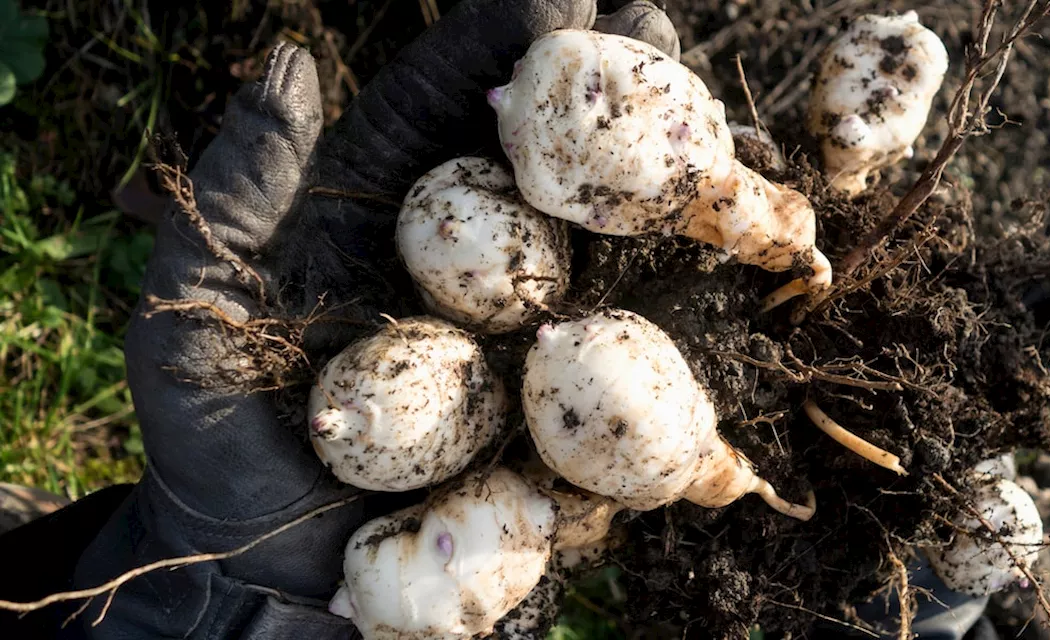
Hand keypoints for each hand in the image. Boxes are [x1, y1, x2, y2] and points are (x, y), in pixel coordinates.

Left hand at [67, 2, 678, 637]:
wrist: (270, 577)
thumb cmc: (216, 443)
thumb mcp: (195, 308)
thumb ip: (243, 188)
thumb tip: (286, 57)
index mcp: (375, 219)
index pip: (435, 110)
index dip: (489, 49)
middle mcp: (460, 262)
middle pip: (535, 158)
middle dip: (594, 91)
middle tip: (651, 29)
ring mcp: (519, 329)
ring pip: (597, 235)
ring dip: (655, 175)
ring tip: (713, 118)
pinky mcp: (558, 403)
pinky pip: (628, 346)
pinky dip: (686, 298)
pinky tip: (738, 250)